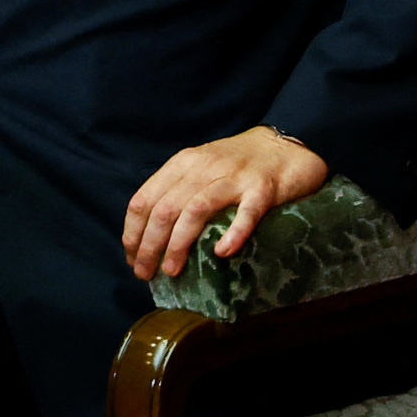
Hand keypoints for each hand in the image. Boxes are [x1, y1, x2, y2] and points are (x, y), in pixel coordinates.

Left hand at [121, 126, 328, 281]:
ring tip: (171, 270)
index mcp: (182, 164)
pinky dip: (232, 233)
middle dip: (149, 245)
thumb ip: (179, 190)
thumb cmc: (238, 162)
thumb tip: (152, 234)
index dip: (133, 231)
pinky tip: (221, 252)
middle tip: (145, 273)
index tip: (131, 257)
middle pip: (165, 209)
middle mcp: (202, 168)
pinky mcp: (262, 189)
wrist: (285, 144)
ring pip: (195, 210)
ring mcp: (233, 177)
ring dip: (178, 244)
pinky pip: (245, 213)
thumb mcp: (200, 167)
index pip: (144, 199)